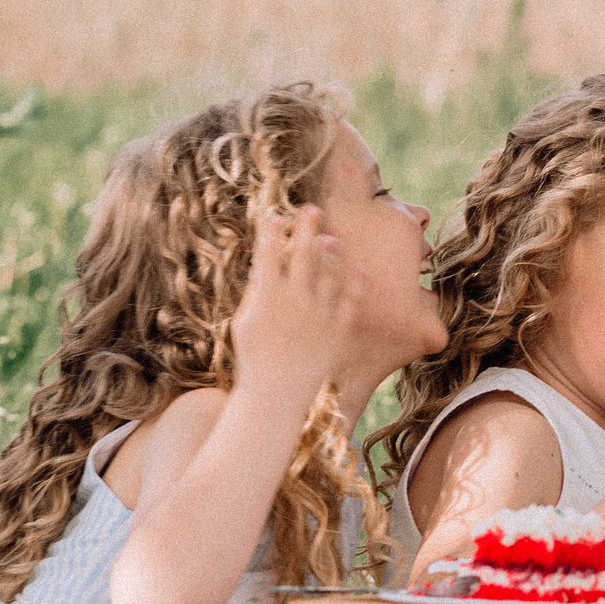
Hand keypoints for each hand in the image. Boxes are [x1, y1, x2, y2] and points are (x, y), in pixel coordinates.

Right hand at [229, 206, 355, 393]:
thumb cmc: (254, 359)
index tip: (274, 215)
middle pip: (302, 254)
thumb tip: (262, 267)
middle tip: (311, 209)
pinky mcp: (337, 330)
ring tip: (331, 238)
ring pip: (329, 273)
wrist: (276, 395)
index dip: (270, 232)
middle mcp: (295, 300)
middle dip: (306, 228)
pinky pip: (350, 301)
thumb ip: (255, 293)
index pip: (268, 254)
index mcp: (267, 297)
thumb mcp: (244, 323)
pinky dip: (356, 284)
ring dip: (330, 252)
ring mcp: (319, 314)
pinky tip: (360, 270)